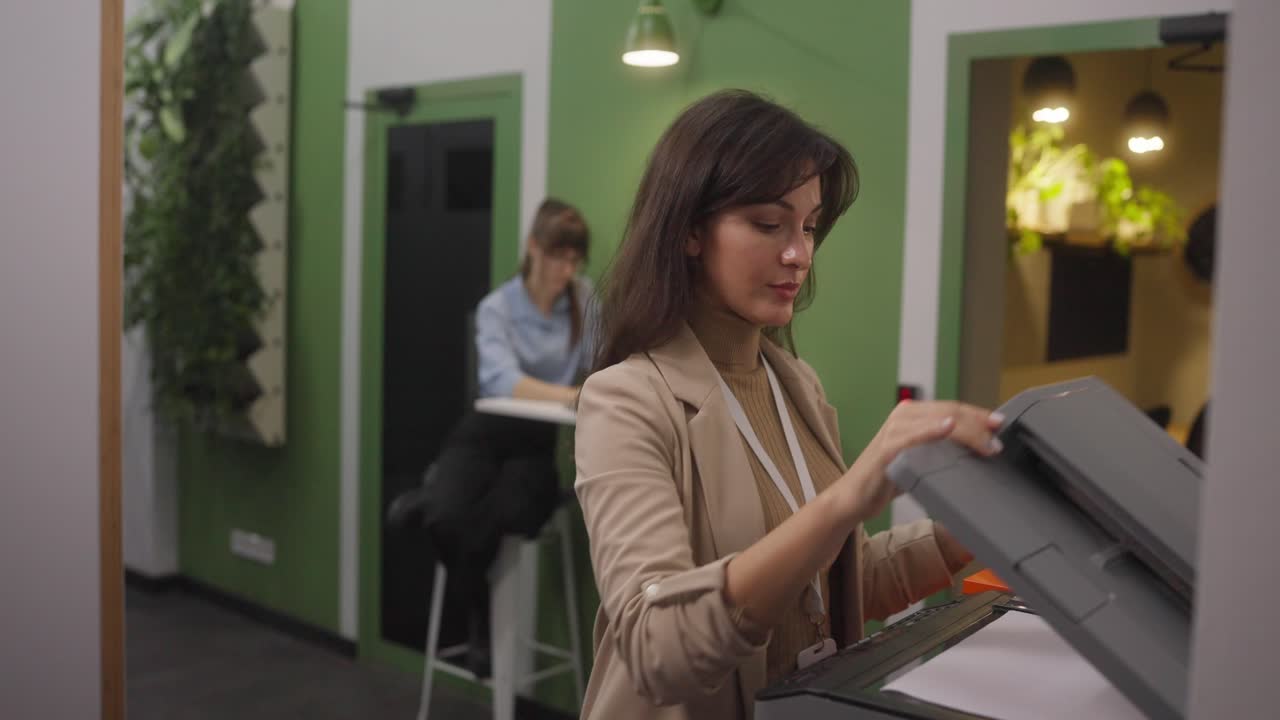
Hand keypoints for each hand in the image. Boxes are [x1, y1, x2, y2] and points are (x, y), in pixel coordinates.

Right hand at [830, 400, 1004, 523]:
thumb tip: (979, 447)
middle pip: (950, 412)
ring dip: (968, 432)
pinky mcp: (887, 448)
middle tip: (998, 441)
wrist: (854, 498)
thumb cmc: (888, 478)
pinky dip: (932, 430)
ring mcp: (894, 430)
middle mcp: (903, 416)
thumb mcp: (921, 459)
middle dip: (979, 424)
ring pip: (939, 420)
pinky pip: (913, 436)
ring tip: (987, 446)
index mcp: (912, 414)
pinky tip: (947, 428)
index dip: (979, 414)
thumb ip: (942, 448)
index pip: (953, 408)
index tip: (1001, 424)